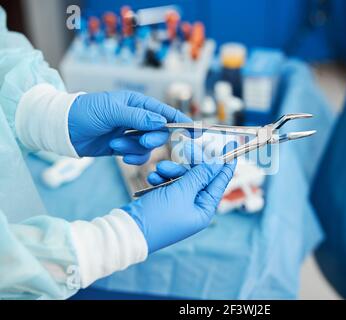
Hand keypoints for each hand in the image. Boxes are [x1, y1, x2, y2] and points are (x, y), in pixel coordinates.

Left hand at [68, 90, 190, 163]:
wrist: (64, 129)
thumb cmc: (86, 112)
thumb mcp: (112, 111)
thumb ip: (138, 117)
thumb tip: (161, 123)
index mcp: (138, 104)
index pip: (165, 112)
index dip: (182, 121)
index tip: (196, 131)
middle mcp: (138, 118)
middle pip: (160, 132)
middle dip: (151, 138)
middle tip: (141, 140)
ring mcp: (131, 134)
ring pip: (148, 146)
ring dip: (134, 148)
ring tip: (115, 144)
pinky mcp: (124, 148)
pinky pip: (139, 156)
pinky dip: (132, 157)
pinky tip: (120, 154)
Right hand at [122, 144, 236, 252]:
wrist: (128, 231)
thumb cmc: (158, 216)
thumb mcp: (182, 192)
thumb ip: (200, 175)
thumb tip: (217, 163)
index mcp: (204, 210)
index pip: (219, 182)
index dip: (225, 164)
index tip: (231, 147)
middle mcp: (194, 208)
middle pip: (200, 178)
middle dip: (190, 164)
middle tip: (186, 147)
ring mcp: (179, 206)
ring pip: (182, 179)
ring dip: (172, 171)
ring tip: (159, 169)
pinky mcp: (165, 203)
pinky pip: (169, 185)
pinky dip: (162, 179)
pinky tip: (153, 177)